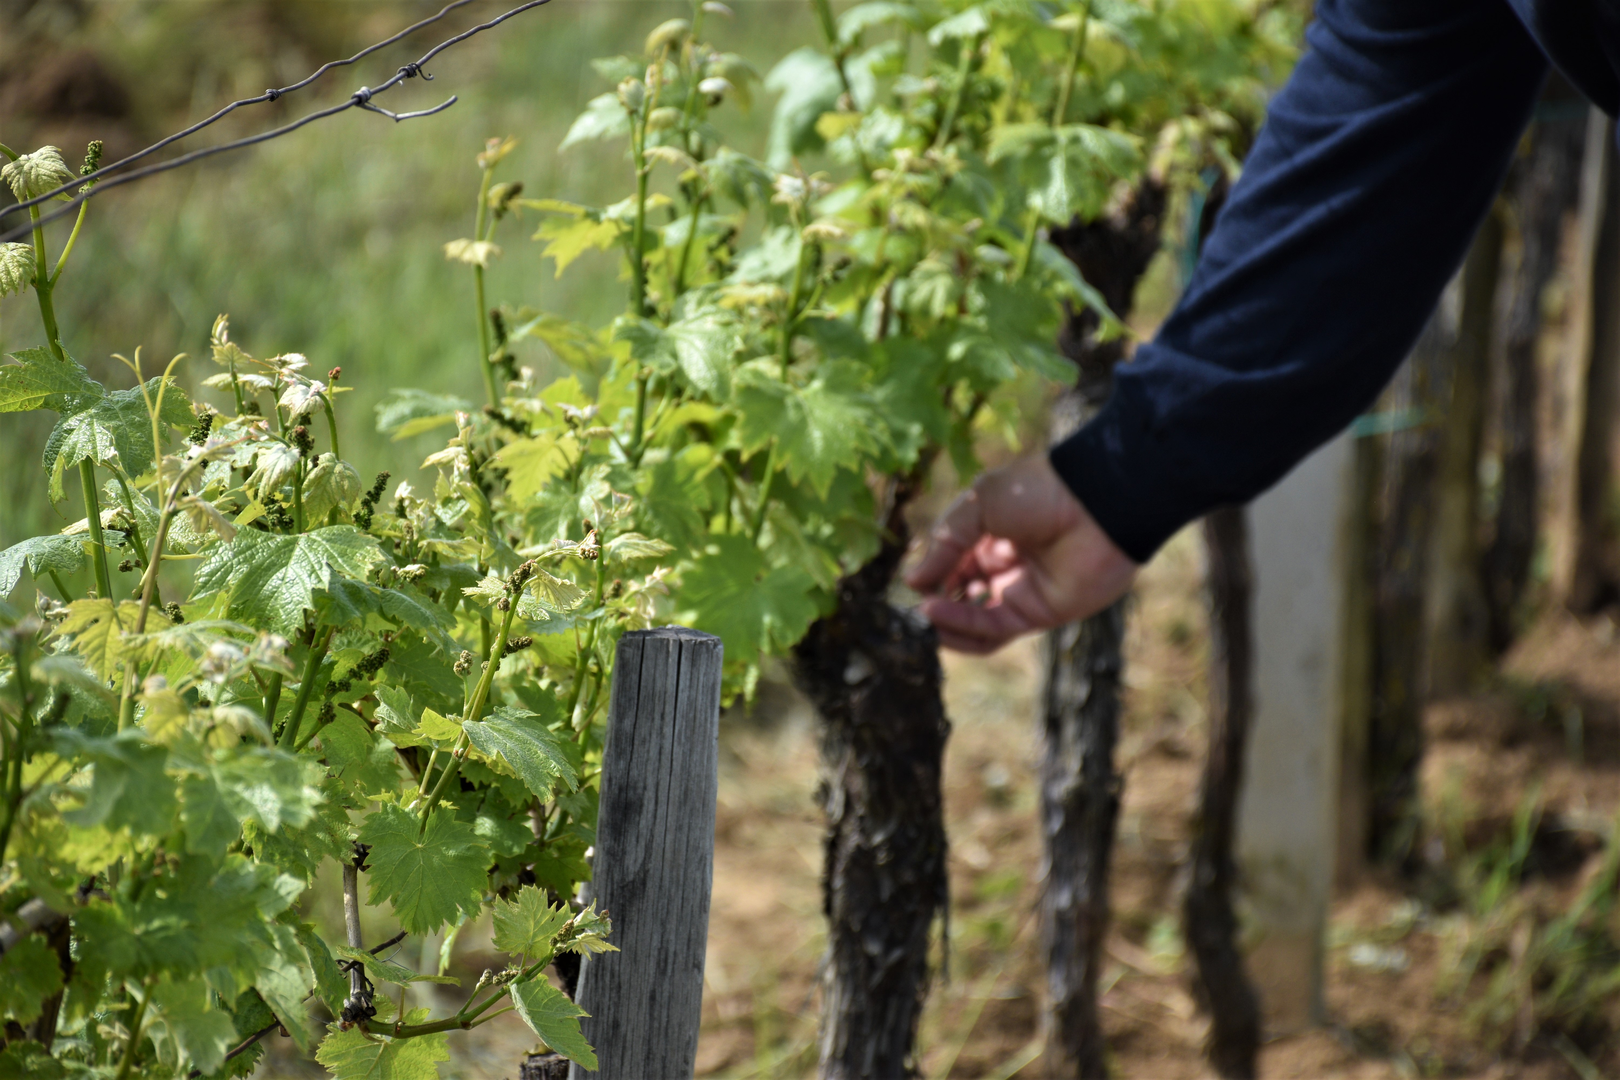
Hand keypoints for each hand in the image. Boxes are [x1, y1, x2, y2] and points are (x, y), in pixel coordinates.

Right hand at [905, 455, 1137, 654]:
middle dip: (935, 601)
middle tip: (913, 606)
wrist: (1094, 505)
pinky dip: (962, 625)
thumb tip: (913, 581)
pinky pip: (992, 629)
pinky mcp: (1036, 615)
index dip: (931, 574)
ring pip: (974, 621)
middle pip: (961, 595)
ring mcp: (1021, 593)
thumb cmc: (1039, 491)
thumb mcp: (978, 505)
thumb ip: (945, 544)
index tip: (912, 581)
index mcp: (992, 536)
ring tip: (922, 615)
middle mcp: (1005, 567)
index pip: (952, 564)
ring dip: (945, 622)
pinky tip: (936, 613)